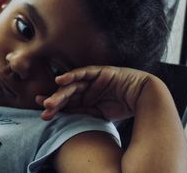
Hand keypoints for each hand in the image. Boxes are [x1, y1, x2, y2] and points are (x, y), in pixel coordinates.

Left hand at [36, 66, 153, 120]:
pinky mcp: (98, 71)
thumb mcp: (98, 113)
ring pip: (72, 85)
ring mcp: (91, 79)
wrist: (143, 98)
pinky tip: (60, 79)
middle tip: (43, 108)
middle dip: (54, 101)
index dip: (55, 107)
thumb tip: (62, 115)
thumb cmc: (122, 106)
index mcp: (85, 98)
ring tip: (48, 100)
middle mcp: (85, 88)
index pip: (66, 103)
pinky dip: (71, 75)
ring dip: (60, 92)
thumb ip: (81, 111)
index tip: (43, 114)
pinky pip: (82, 72)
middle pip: (66, 94)